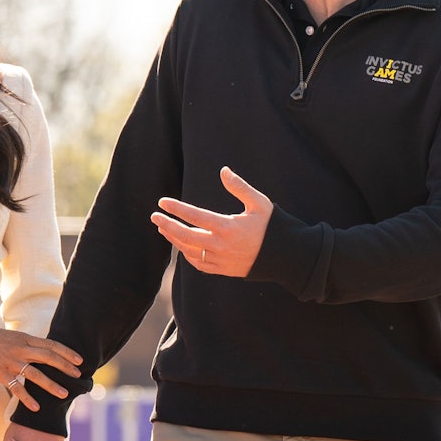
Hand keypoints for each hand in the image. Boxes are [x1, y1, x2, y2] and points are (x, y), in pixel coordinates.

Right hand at [0, 324, 81, 412]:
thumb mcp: (12, 337)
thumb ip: (27, 344)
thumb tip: (43, 350)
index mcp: (25, 338)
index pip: (51, 345)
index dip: (67, 352)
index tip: (79, 360)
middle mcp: (20, 349)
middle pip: (48, 358)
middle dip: (65, 367)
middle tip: (78, 376)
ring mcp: (10, 361)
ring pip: (36, 374)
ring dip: (52, 386)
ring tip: (64, 395)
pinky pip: (16, 388)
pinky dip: (27, 398)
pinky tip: (36, 407)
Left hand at [150, 165, 272, 277]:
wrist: (287, 257)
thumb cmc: (273, 226)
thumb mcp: (259, 203)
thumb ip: (239, 187)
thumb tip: (223, 170)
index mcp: (228, 228)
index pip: (195, 216)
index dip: (176, 209)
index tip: (162, 202)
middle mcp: (222, 246)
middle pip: (186, 236)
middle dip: (167, 226)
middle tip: (154, 217)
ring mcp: (222, 261)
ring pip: (189, 251)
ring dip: (175, 240)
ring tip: (164, 229)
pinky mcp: (224, 270)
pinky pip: (199, 264)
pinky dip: (187, 255)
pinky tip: (182, 245)